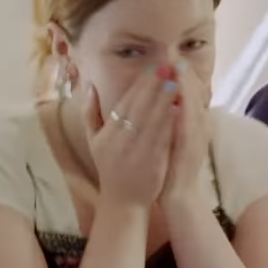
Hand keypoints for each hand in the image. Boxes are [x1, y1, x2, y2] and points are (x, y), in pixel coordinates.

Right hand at [85, 72, 178, 207]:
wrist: (122, 201)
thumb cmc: (109, 167)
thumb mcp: (94, 140)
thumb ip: (90, 112)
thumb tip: (89, 85)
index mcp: (108, 132)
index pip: (125, 102)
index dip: (141, 84)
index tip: (154, 66)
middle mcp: (120, 140)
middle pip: (138, 108)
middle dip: (154, 86)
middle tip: (167, 67)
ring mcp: (136, 152)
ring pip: (150, 122)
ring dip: (163, 101)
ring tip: (174, 83)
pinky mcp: (151, 164)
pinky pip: (160, 141)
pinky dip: (168, 124)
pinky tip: (177, 110)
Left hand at [160, 60, 212, 209]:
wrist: (181, 198)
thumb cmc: (173, 168)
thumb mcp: (172, 139)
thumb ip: (171, 119)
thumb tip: (165, 98)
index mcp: (193, 122)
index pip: (190, 91)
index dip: (182, 72)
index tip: (171, 54)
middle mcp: (199, 127)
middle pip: (193, 93)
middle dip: (183, 72)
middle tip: (173, 51)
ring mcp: (197, 138)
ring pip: (194, 105)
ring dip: (186, 85)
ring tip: (177, 65)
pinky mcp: (191, 150)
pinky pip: (188, 126)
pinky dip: (184, 109)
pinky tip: (176, 96)